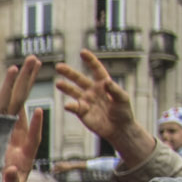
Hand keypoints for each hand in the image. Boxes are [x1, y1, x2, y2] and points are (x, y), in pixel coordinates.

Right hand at [56, 49, 154, 167]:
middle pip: (79, 79)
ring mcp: (86, 101)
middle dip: (69, 72)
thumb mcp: (123, 99)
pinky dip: (71, 106)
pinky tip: (68, 105)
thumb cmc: (124, 112)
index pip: (96, 70)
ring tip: (58, 83)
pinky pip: (74, 107)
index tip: (82, 52)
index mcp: (103, 84)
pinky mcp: (82, 112)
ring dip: (66, 87)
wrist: (119, 129)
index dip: (90, 61)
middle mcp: (92, 90)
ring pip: (73, 92)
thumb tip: (107, 82)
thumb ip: (115, 90)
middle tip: (59, 66)